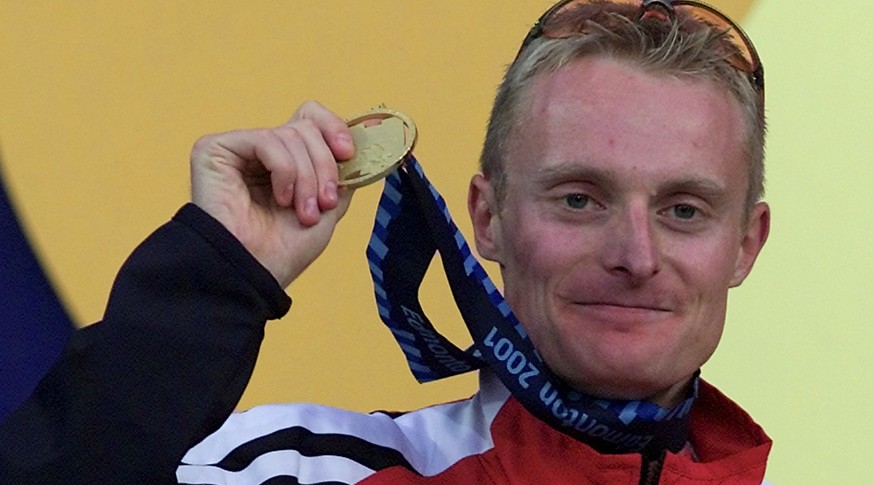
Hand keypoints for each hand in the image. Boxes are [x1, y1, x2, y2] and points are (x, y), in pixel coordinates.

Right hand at [190, 101, 354, 286]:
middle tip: (322, 203)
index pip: (310, 117)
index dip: (334, 128)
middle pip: (305, 127)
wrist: (257, 273)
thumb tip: (363, 139)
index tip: (348, 153)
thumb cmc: (285, 250)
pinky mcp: (214, 150)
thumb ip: (342, 171)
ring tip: (301, 212)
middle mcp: (261, 151)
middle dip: (324, 166)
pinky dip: (284, 171)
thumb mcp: (329, 206)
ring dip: (307, 177)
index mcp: (286, 160)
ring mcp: (238, 149)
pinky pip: (266, 140)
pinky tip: (280, 198)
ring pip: (290, 134)